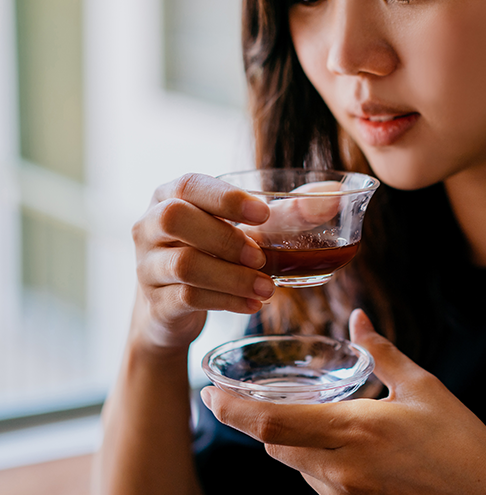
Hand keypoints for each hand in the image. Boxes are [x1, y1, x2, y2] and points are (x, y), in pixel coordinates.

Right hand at [131, 173, 274, 350]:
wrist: (174, 309)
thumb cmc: (211, 255)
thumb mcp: (240, 230)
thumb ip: (282, 215)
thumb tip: (331, 198)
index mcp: (167, 198)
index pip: (188, 185)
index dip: (225, 197)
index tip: (263, 214)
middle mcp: (149, 227)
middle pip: (174, 218)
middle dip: (225, 237)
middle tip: (260, 257)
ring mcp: (146, 266)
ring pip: (184, 264)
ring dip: (232, 277)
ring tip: (267, 289)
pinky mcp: (155, 301)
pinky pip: (188, 298)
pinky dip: (227, 301)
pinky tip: (252, 304)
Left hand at [201, 309, 485, 494]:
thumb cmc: (469, 450)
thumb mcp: (426, 391)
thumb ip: (382, 353)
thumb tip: (357, 320)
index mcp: (357, 432)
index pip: (270, 425)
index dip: (232, 410)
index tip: (210, 394)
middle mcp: (343, 475)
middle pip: (276, 446)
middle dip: (270, 423)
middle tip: (286, 402)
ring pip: (298, 468)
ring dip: (300, 445)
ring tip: (338, 428)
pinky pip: (322, 491)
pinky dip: (324, 468)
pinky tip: (362, 459)